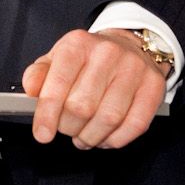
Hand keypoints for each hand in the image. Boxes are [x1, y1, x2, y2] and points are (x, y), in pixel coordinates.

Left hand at [21, 29, 164, 150]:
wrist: (130, 47)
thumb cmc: (89, 60)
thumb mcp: (58, 59)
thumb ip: (39, 74)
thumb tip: (31, 90)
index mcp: (78, 45)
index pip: (58, 84)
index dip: (47, 115)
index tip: (43, 135)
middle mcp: (108, 53)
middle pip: (82, 107)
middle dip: (69, 128)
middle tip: (67, 129)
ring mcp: (134, 69)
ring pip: (108, 119)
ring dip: (91, 137)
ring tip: (84, 137)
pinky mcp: (153, 87)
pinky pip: (134, 125)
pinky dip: (115, 140)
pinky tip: (105, 137)